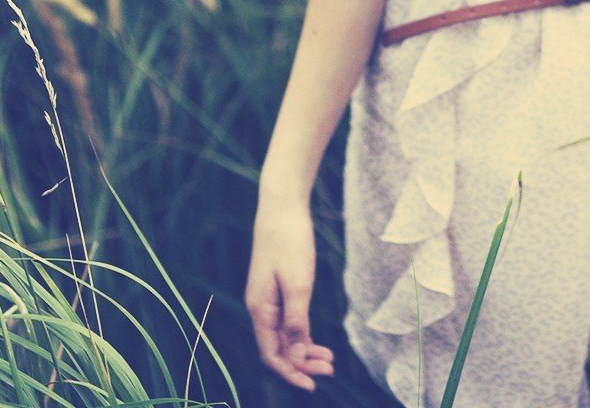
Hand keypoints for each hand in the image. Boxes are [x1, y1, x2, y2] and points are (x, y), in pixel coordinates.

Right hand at [245, 199, 334, 391]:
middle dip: (301, 364)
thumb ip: (296, 323)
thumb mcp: (298, 283)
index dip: (291, 372)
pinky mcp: (276, 289)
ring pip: (283, 337)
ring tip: (329, 360)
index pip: (271, 354)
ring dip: (303, 352)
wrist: (282, 206)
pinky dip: (302, 335)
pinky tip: (317, 342)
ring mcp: (267, 299)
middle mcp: (260, 307)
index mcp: (260, 308)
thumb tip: (296, 358)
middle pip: (277, 349)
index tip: (313, 384)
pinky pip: (287, 322)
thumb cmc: (289, 241)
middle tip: (330, 370)